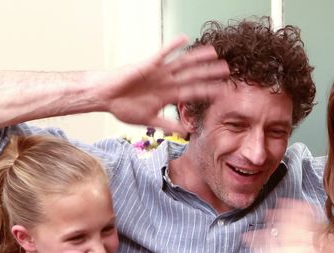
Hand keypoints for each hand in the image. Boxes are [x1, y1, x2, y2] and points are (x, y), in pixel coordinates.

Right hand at [97, 36, 230, 131]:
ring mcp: (158, 73)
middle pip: (193, 76)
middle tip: (228, 70)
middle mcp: (167, 82)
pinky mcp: (148, 65)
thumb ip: (167, 125)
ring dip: (198, 58)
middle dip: (210, 73)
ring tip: (214, 53)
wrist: (104, 97)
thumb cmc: (123, 107)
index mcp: (168, 95)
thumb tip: (185, 133)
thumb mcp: (149, 120)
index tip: (224, 91)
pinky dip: (172, 46)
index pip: (193, 92)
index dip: (208, 91)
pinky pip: (162, 53)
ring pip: (182, 64)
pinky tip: (185, 39)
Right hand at [246, 199, 333, 252]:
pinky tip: (249, 237)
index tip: (304, 204)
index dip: (306, 213)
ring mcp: (283, 252)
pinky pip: (261, 249)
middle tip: (285, 202)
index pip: (307, 225)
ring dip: (273, 222)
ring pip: (277, 232)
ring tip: (270, 214)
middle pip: (291, 224)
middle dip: (288, 212)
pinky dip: (254, 242)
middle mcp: (295, 246)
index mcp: (308, 245)